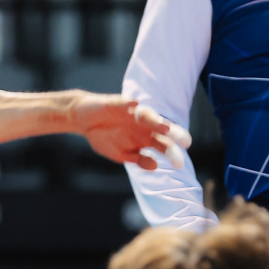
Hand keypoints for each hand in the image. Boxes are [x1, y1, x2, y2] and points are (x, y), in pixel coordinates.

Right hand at [70, 94, 188, 171]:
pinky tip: (133, 104)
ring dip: (156, 120)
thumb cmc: (104, 137)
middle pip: (161, 129)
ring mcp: (132, 113)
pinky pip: (124, 102)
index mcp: (145, 138)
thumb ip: (137, 159)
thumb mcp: (120, 154)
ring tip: (164, 127)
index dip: (172, 152)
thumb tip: (155, 166)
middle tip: (185, 141)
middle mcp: (143, 124)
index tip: (179, 164)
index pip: (163, 144)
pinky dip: (128, 103)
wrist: (84, 120)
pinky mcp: (117, 103)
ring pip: (147, 115)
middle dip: (173, 134)